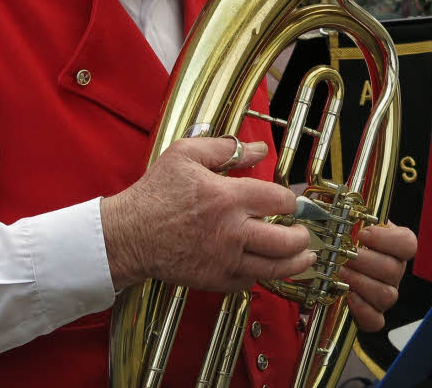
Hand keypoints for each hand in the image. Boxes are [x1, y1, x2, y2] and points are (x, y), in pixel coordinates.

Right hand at [100, 137, 313, 291]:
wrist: (128, 235)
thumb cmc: (155, 194)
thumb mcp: (186, 155)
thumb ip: (225, 148)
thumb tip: (257, 148)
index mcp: (229, 198)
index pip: (280, 201)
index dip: (291, 201)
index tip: (289, 202)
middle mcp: (232, 231)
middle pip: (286, 240)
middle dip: (302, 236)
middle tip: (303, 233)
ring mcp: (225, 259)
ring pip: (275, 268)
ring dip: (295, 262)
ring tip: (304, 256)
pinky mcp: (214, 279)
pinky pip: (249, 283)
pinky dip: (261, 276)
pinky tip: (264, 267)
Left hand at [340, 222, 417, 331]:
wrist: (333, 265)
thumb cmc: (345, 242)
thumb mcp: (350, 222)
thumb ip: (351, 212)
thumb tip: (343, 206)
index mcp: (394, 246)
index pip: (408, 243)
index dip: (387, 239)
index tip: (364, 234)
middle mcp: (394, 270)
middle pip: (393, 270)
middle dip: (365, 261)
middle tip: (346, 256)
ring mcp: (386, 293)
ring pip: (386, 295)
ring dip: (361, 283)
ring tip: (342, 273)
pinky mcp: (374, 314)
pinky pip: (376, 320)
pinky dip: (362, 310)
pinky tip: (349, 296)